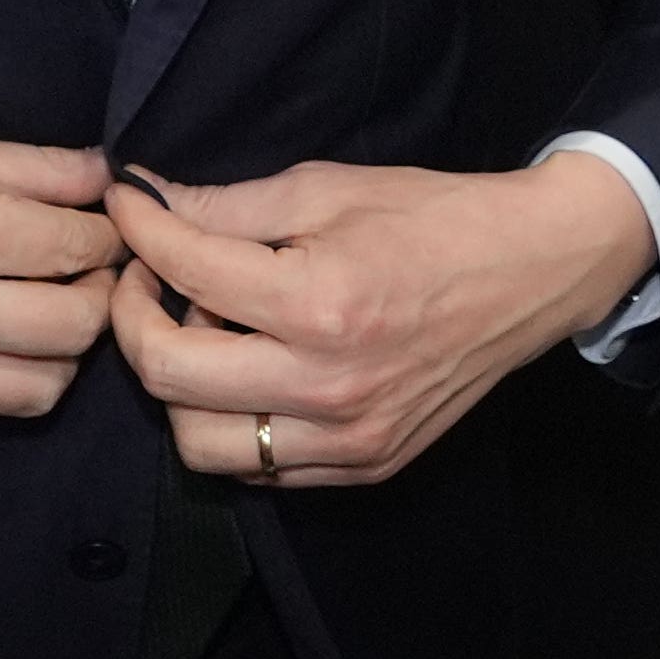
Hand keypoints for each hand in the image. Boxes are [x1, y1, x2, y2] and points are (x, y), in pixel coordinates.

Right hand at [0, 116, 127, 419]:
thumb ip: (31, 168)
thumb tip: (105, 178)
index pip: (84, 249)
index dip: (105, 234)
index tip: (98, 225)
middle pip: (81, 327)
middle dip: (96, 293)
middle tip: (78, 268)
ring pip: (44, 388)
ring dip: (60, 349)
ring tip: (41, 308)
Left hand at [107, 151, 651, 486]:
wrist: (531, 272)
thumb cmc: (432, 218)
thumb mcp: (328, 188)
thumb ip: (228, 205)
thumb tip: (147, 201)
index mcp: (320, 302)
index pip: (186, 273)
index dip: (140, 229)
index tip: (128, 206)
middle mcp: (329, 384)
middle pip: (167, 374)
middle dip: (133, 316)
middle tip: (147, 277)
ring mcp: (349, 437)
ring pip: (199, 443)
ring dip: (178, 385)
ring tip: (206, 331)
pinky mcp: (365, 465)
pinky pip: (257, 470)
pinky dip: (231, 424)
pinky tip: (247, 370)